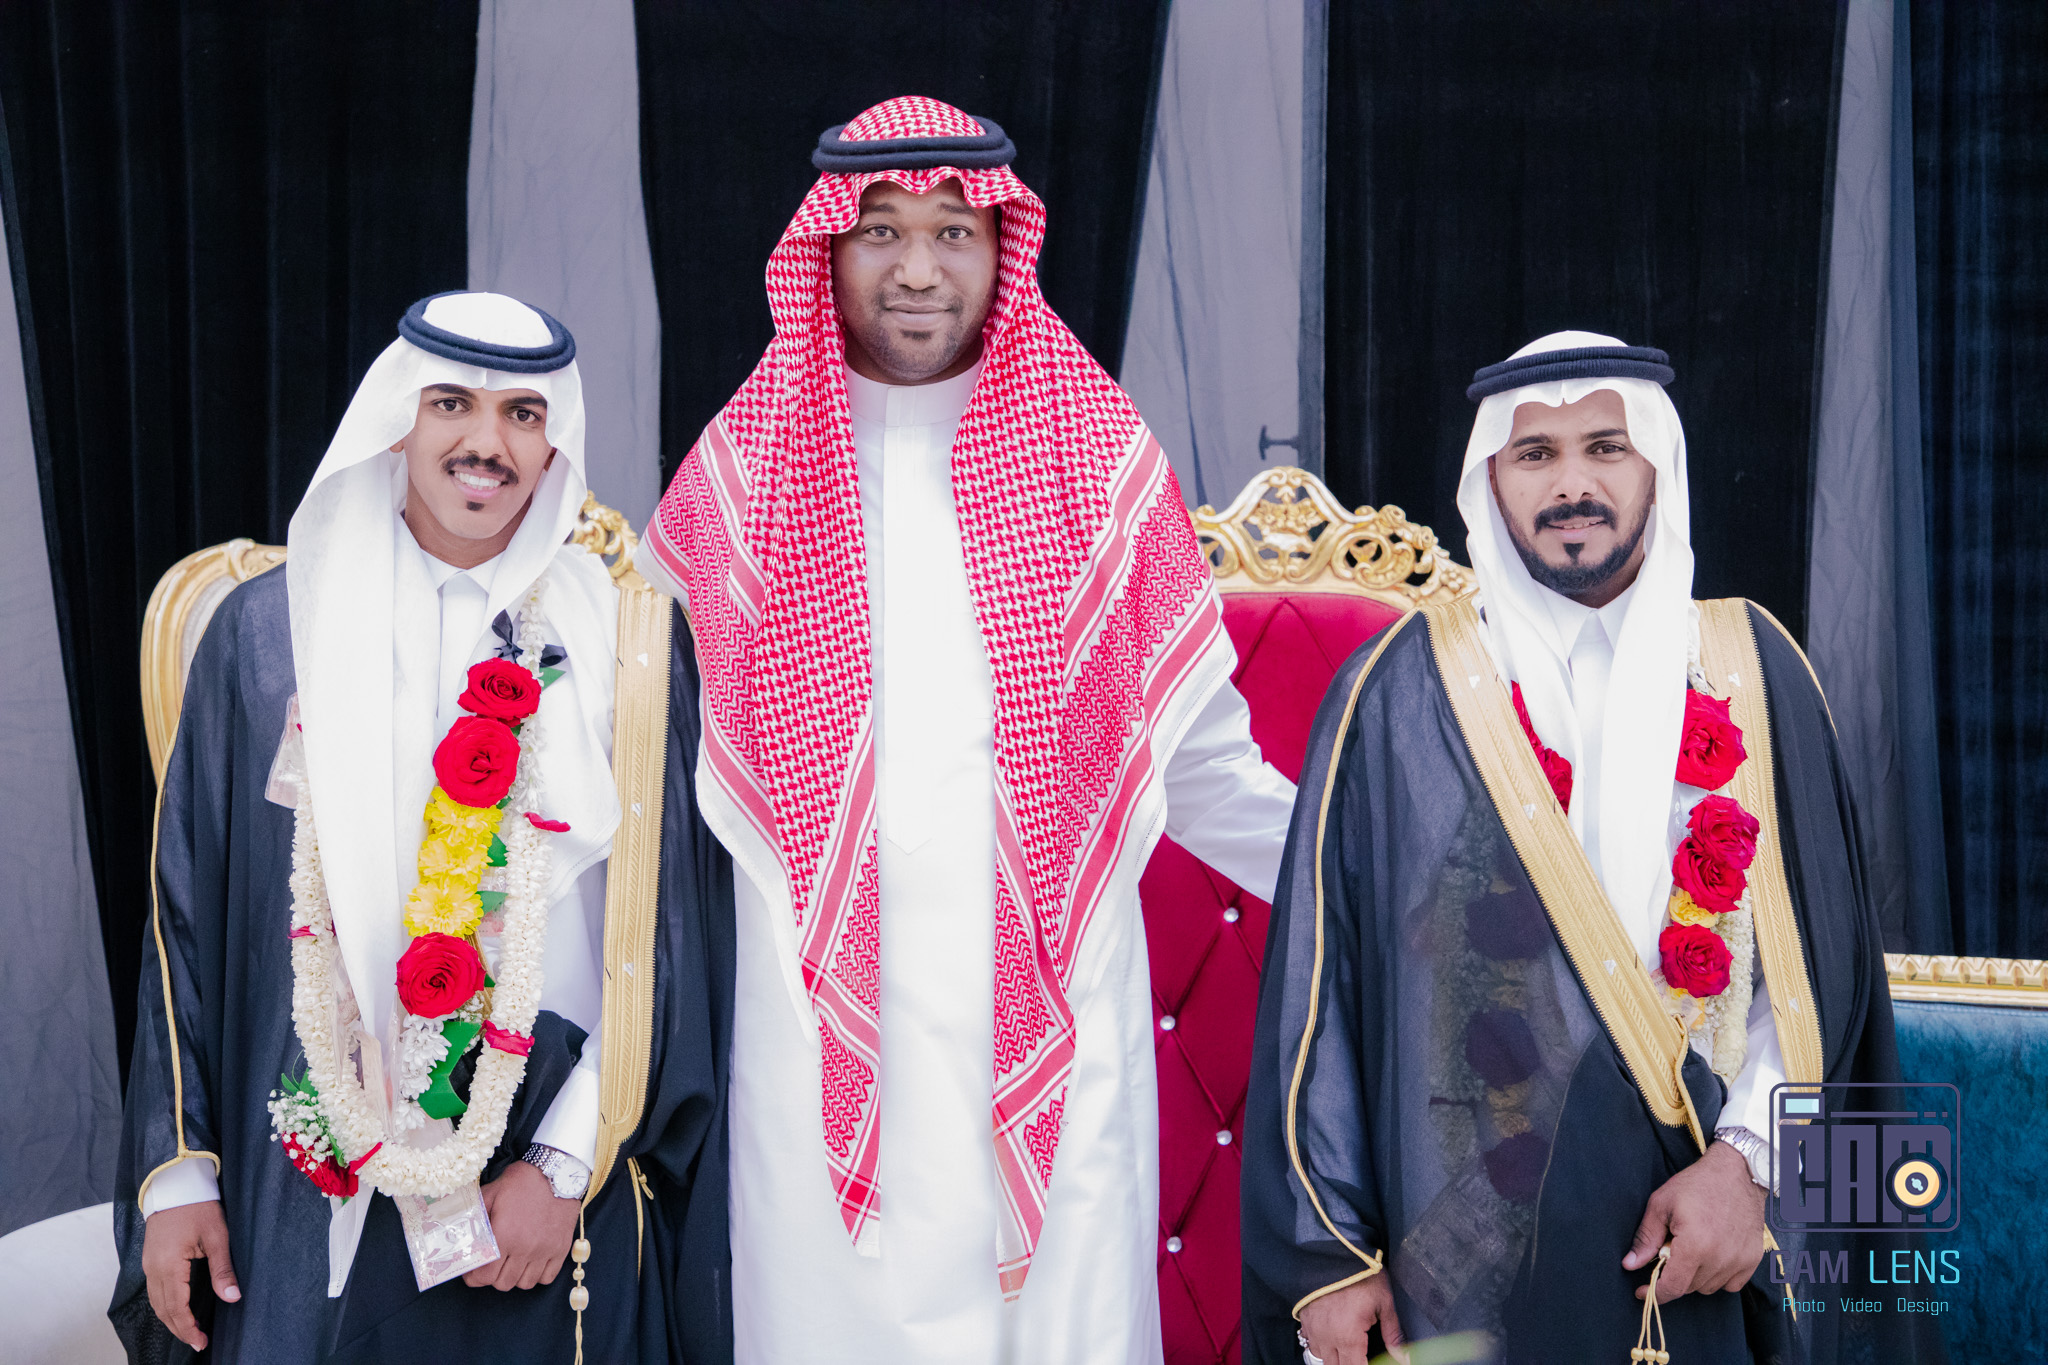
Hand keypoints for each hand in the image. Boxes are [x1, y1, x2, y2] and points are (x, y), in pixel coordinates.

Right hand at [142, 1200, 239, 1349]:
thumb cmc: (199, 1206)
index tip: (201, 1342)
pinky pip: (154, 1291)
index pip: (176, 1307)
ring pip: (156, 1302)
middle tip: (198, 1343)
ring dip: (171, 1319)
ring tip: (189, 1331)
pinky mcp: (150, 1259)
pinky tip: (177, 1310)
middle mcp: (153, 1269)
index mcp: (169, 1266)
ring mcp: (148, 1265)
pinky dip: (165, 1306)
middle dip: (180, 1329)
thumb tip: (232, 1297)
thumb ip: (223, 1269)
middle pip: (163, 1310)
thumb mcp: (217, 1236)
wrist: (176, 1184)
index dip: (188, 1328)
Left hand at [463, 1159, 581, 1290]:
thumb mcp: (490, 1193)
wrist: (557, 1172)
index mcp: (504, 1235)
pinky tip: (530, 1263)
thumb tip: (455, 1231)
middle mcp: (525, 1248)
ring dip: (514, 1277)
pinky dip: (536, 1276)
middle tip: (491, 1265)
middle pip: (503, 1283)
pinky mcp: (561, 1249)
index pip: (484, 1276)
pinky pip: (546, 1278)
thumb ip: (473, 1215)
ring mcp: (545, 1250)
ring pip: (524, 1284)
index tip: (472, 1272)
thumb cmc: (521, 1182)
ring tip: (511, 1264)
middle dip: (492, 1278)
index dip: (474, 1278)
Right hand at [1298, 1272, 1405, 1364]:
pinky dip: (1321, 1346)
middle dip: (1350, 1364)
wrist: (1331, 1250)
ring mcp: (1313, 1329)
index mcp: (1349, 1338)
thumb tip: (1405, 1357)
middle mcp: (1328, 1338)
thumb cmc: (1360, 1274)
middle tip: (1362, 1354)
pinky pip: (1310, 1343)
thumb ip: (1393, 1333)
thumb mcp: (1384, 1301)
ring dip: (1334, 1359)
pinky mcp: (1305, 1319)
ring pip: (1321, 1358)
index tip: (1373, 1362)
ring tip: (1348, 1349)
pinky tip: (1332, 1338)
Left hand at [1623, 1139, 1767, 1301]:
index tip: (1642, 1291)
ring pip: (1708, 1287)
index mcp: (1696, 1245)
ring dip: (1694, 1276)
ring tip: (1691, 1248)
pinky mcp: (1752, 1260)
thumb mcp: (1661, 1204)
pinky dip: (1717, 1277)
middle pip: (1689, 1287)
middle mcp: (1720, 1258)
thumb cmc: (1696, 1184)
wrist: (1737, 1173)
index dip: (1655, 1293)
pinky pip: (1730, 1285)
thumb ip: (1646, 1238)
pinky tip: (1710, 1256)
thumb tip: (1630, 1264)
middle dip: (1673, 1276)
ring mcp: (1739, 1261)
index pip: (1673, 1286)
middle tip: (1669, 1252)